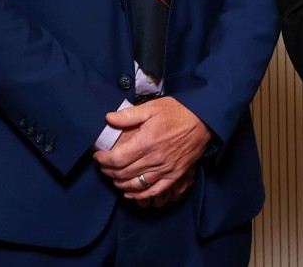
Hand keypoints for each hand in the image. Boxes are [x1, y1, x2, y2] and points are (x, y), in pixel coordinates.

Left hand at [94, 97, 210, 203]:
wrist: (204, 119)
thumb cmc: (178, 112)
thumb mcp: (152, 107)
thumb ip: (129, 115)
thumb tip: (108, 118)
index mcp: (147, 142)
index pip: (117, 159)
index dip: (103, 160)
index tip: (98, 156)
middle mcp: (155, 159)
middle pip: (123, 173)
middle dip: (109, 171)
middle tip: (104, 166)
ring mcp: (166, 169)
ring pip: (136, 185)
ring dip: (120, 183)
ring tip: (114, 177)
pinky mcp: (175, 175)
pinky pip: (154, 191)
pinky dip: (140, 195)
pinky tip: (130, 193)